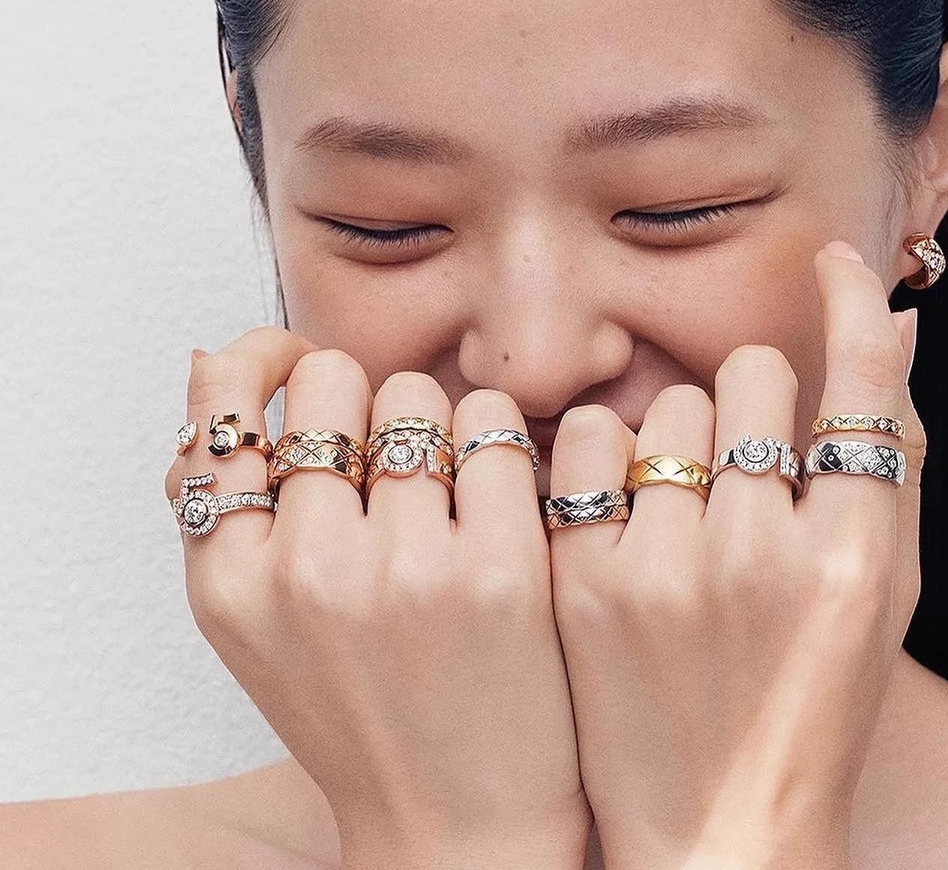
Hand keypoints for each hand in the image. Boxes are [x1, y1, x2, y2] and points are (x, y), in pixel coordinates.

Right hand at [165, 328, 590, 869]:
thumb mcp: (254, 623)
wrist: (456, 819)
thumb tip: (216, 363)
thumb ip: (225, 506)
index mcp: (233, 583)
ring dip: (431, 422)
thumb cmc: (356, 707)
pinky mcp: (503, 570)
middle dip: (358, 398)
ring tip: (443, 484)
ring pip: (415, 394)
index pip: (226, 409)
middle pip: (331, 382)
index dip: (260, 362)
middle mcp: (310, 571)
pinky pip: (492, 426)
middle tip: (384, 447)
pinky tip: (497, 490)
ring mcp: (408, 570)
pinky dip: (495, 441)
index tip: (293, 358)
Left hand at [547, 241, 924, 869]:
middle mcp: (765, 552)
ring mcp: (667, 568)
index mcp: (859, 555)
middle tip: (740, 466)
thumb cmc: (809, 700)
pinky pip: (585, 443)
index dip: (849, 304)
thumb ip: (892, 459)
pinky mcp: (583, 584)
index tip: (833, 263)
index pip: (858, 382)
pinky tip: (618, 509)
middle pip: (752, 375)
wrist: (715, 825)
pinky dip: (602, 457)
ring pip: (667, 402)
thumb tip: (891, 329)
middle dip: (751, 404)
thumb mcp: (881, 589)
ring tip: (680, 507)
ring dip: (679, 432)